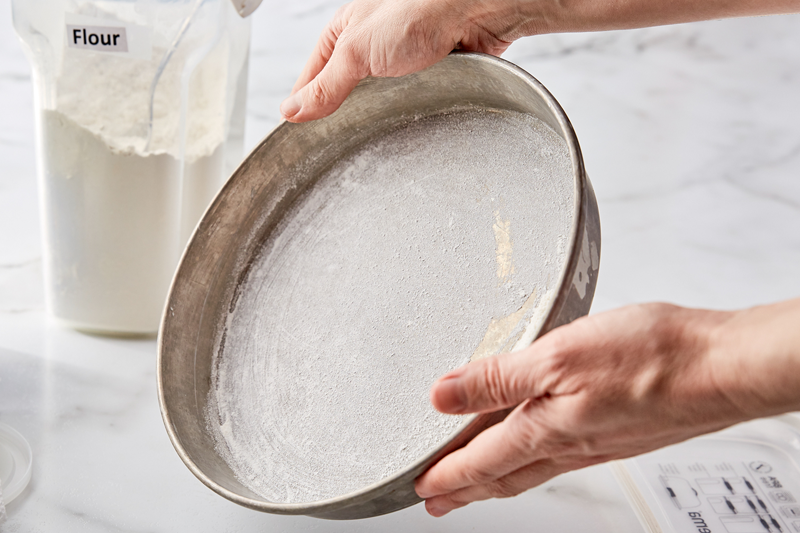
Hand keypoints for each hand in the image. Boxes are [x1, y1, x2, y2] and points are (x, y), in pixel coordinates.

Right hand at [280, 0, 523, 122]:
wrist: (475, 11)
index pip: (311, 76)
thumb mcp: (357, 52)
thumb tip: (293, 111)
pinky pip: (406, 100)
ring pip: (376, 98)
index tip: (297, 132)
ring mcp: (399, 59)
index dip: (303, 103)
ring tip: (370, 136)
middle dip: (341, 114)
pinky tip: (402, 123)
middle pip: (343, 90)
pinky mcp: (427, 72)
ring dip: (376, 114)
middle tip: (334, 143)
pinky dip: (404, 112)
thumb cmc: (420, 12)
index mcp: (344, 32)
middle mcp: (370, 44)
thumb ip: (326, 85)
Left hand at [414, 301, 799, 516]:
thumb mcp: (558, 355)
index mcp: (547, 428)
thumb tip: (443, 395)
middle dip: (466, 489)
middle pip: (504, 474)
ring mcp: (598, 442)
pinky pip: (562, 456)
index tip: (420, 488)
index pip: (481, 460)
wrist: (723, 368)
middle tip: (439, 501)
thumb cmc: (652, 358)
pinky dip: (534, 459)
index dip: (446, 475)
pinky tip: (540, 448)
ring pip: (532, 467)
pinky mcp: (621, 431)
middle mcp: (571, 444)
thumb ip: (498, 377)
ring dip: (497, 477)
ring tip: (478, 481)